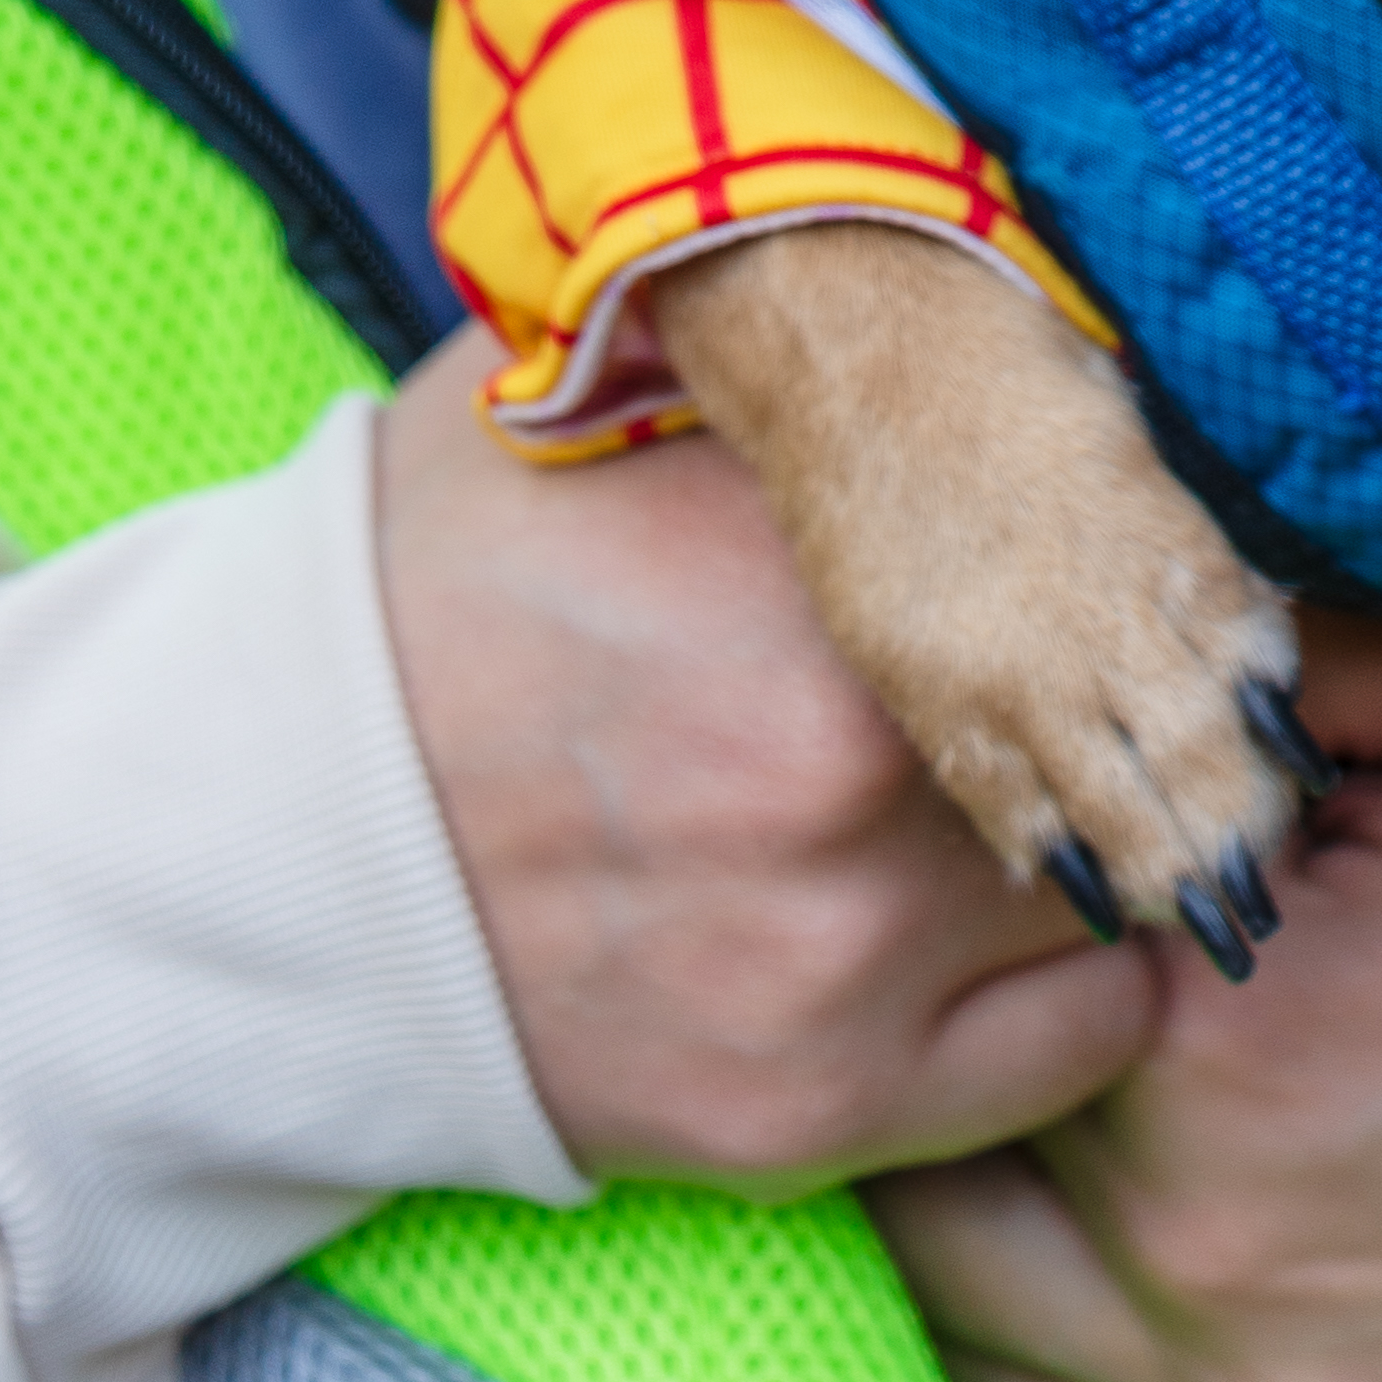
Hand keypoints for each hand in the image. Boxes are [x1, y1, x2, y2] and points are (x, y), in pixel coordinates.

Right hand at [377, 330, 1153, 1186]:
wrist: (253, 846)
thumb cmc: (438, 592)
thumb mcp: (594, 392)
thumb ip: (787, 348)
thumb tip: (979, 266)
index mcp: (811, 583)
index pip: (1101, 548)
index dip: (1126, 535)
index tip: (1127, 533)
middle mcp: (846, 785)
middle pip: (1121, 721)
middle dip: (1102, 681)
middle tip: (1079, 653)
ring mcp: (835, 968)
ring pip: (1117, 881)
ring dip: (1087, 823)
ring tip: (1016, 774)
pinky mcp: (813, 1115)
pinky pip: (1078, 1045)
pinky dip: (1071, 983)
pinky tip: (994, 913)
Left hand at [873, 617, 1381, 1381]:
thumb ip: (1259, 654)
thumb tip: (1095, 596)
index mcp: (1221, 1048)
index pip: (977, 954)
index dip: (955, 867)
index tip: (951, 800)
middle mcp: (1206, 1256)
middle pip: (950, 1137)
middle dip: (940, 1027)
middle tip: (929, 928)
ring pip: (969, 1305)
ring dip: (952, 1187)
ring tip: (975, 1069)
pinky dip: (1020, 1339)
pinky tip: (1041, 1228)